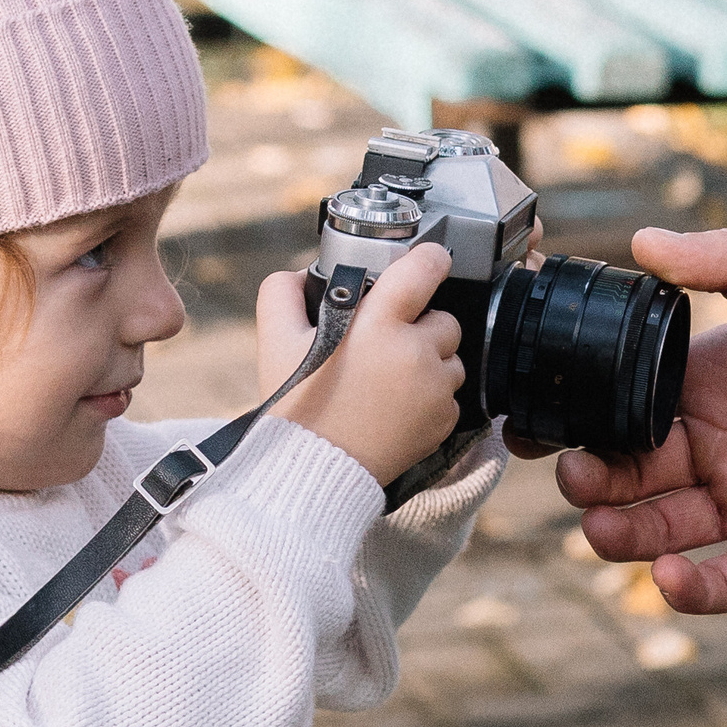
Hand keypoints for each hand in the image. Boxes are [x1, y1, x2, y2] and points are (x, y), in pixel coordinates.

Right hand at [258, 244, 463, 485]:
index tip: (426, 262)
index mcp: (379, 324)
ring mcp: (435, 389)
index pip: (426, 268)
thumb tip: (304, 274)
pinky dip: (430, 397)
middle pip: (443, 318)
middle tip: (383, 345)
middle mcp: (416, 353)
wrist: (315, 467)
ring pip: (451, 358)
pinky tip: (396, 407)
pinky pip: (449, 395)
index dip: (429, 259)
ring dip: (429, 361)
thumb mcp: (274, 339)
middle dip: (419, 326)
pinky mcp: (444, 421)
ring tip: (389, 379)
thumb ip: (283, 292)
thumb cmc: (296, 404)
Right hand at [558, 228, 726, 612]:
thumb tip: (642, 241)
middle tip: (579, 476)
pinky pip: (722, 583)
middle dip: (590, 481)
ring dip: (619, 535)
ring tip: (607, 527)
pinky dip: (687, 589)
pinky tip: (673, 575)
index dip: (582, 419)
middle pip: (627, 474)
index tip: (544, 425)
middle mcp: (720, 445)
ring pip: (657, 532)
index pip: (624, 405)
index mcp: (713, 382)